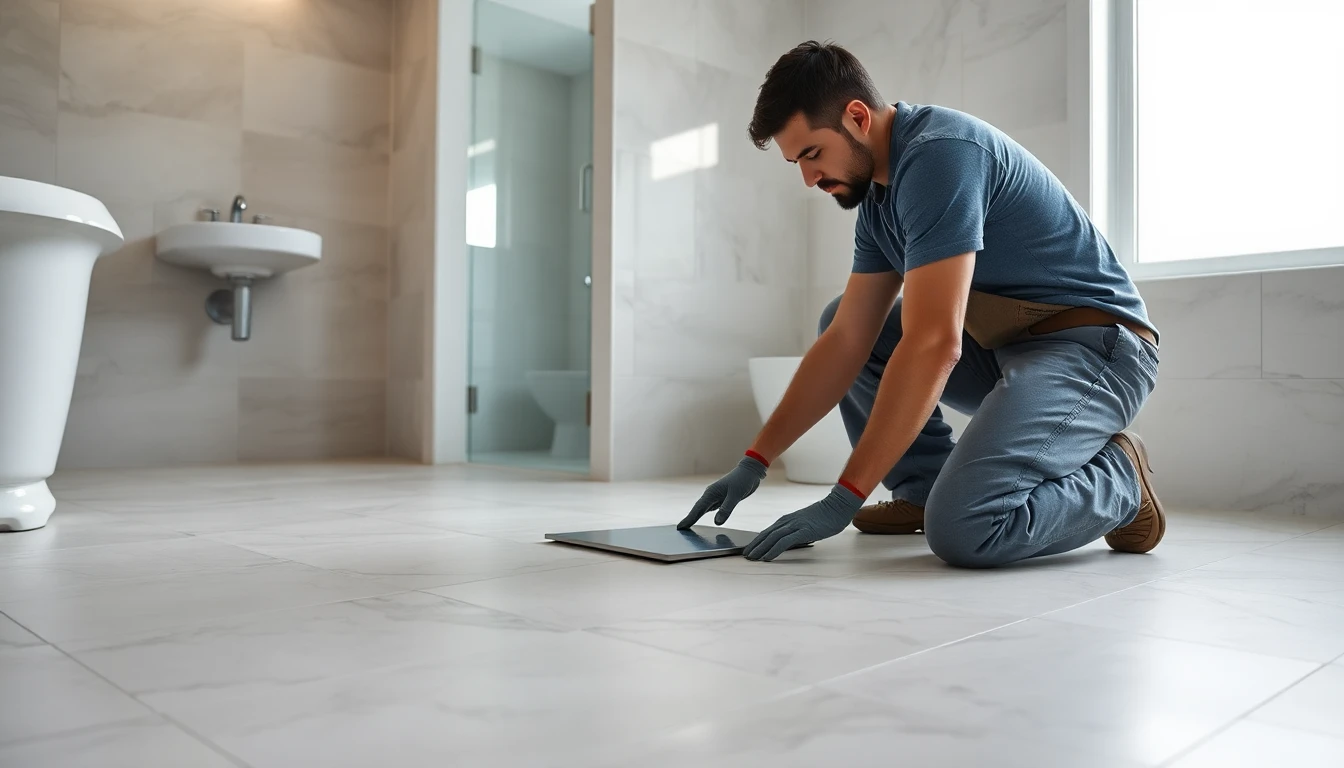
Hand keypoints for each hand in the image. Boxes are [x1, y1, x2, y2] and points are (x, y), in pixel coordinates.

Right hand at [677, 456, 767, 528]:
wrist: (750, 471)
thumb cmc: (743, 480)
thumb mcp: (736, 495)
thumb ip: (726, 508)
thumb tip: (717, 523)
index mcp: (712, 493)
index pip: (698, 509)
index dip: (689, 518)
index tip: (680, 527)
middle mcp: (711, 494)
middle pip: (697, 509)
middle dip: (689, 518)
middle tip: (680, 528)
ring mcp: (715, 496)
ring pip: (702, 508)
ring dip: (694, 516)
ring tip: (687, 525)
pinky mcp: (721, 498)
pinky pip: (709, 507)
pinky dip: (702, 513)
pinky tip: (699, 517)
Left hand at [743, 485, 865, 561]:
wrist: (836, 507)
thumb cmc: (824, 517)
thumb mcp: (805, 525)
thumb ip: (795, 532)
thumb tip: (787, 544)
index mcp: (786, 520)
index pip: (767, 532)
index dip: (756, 541)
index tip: (748, 550)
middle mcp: (787, 522)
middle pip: (766, 535)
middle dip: (754, 546)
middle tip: (745, 556)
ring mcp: (794, 525)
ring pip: (771, 538)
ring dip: (760, 549)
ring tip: (752, 558)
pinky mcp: (802, 530)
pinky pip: (784, 542)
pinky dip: (773, 550)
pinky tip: (767, 557)